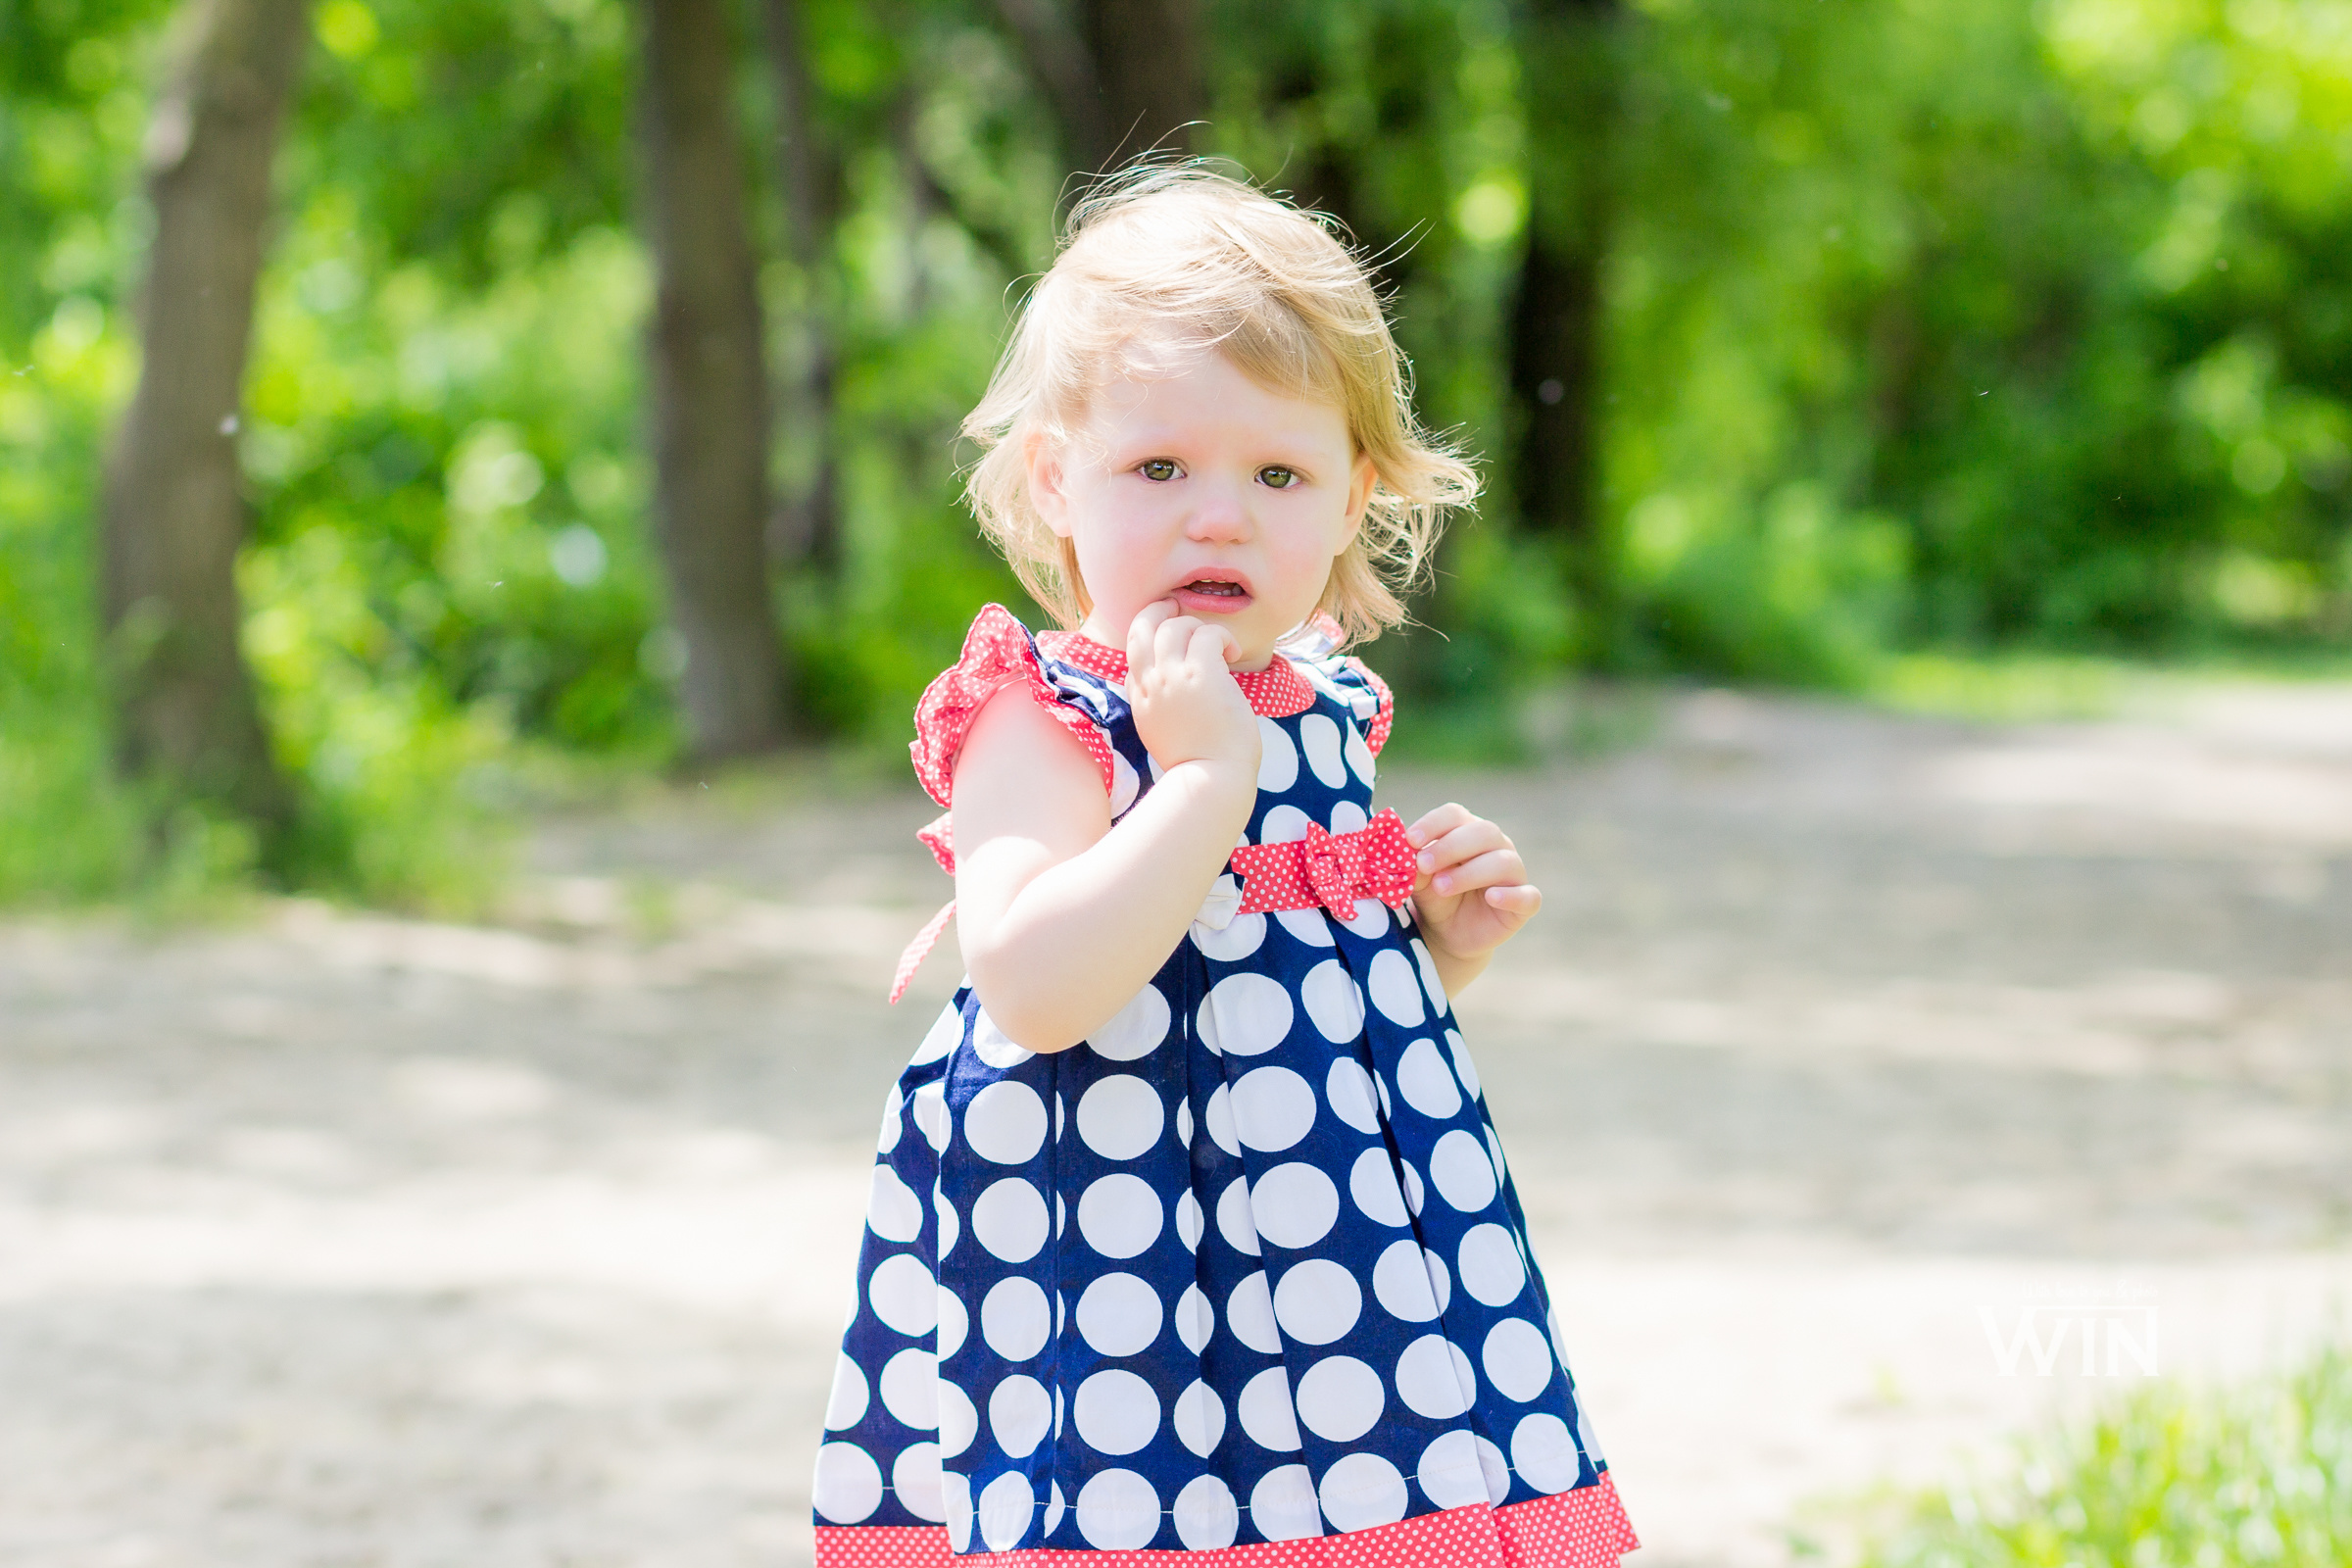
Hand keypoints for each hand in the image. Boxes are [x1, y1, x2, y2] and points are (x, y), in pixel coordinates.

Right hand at [1125, 599, 1261, 779]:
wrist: (1211, 782)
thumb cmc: (1198, 765)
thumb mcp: (1160, 735)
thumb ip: (1155, 708)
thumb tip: (1163, 692)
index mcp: (1140, 699)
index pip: (1133, 656)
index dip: (1151, 641)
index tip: (1172, 640)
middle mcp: (1151, 684)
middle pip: (1142, 626)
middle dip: (1161, 610)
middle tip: (1181, 607)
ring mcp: (1173, 678)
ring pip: (1176, 625)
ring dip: (1200, 627)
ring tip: (1221, 648)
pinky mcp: (1202, 675)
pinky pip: (1208, 634)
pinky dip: (1223, 637)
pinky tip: (1233, 654)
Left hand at [1404, 803, 1539, 967]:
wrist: (1448, 934)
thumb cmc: (1435, 897)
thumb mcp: (1420, 882)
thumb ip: (1415, 868)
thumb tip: (1406, 853)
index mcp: (1468, 831)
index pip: (1456, 815)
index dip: (1433, 824)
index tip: (1410, 840)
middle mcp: (1497, 846)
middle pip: (1483, 832)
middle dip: (1450, 847)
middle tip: (1423, 864)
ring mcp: (1514, 874)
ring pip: (1503, 862)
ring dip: (1470, 872)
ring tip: (1440, 887)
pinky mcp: (1525, 903)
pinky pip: (1528, 896)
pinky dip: (1511, 895)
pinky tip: (1491, 897)